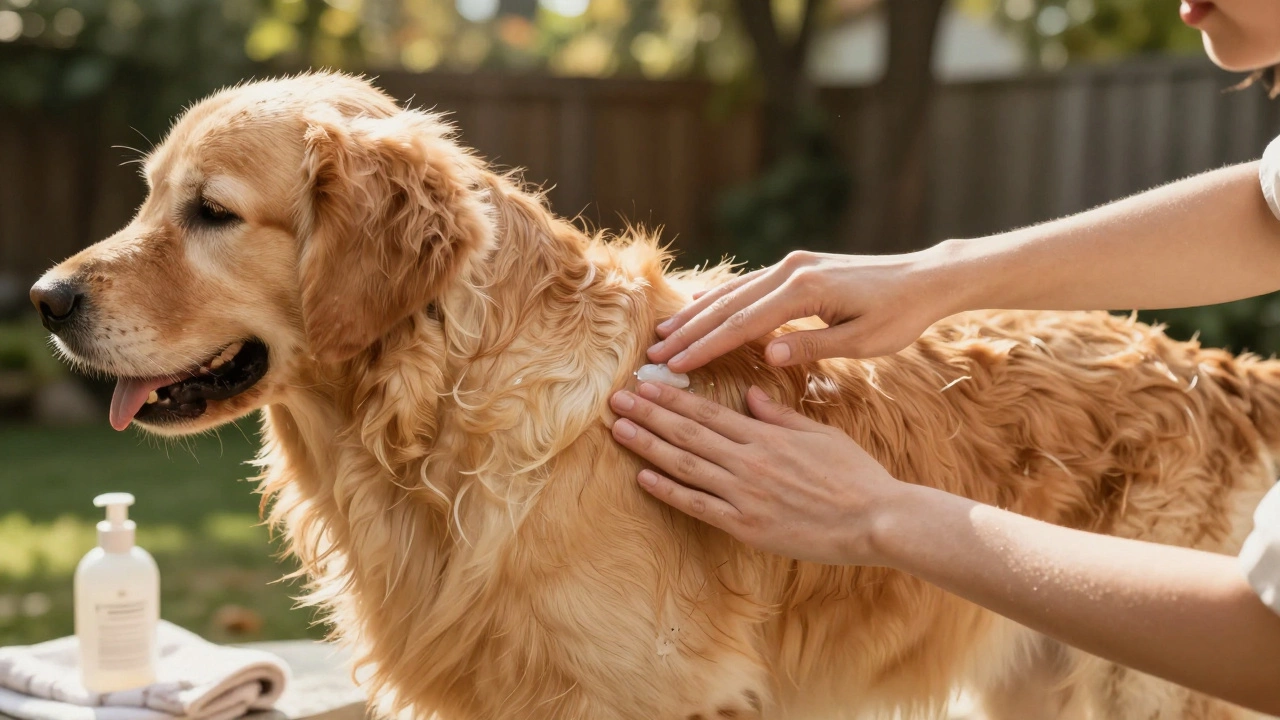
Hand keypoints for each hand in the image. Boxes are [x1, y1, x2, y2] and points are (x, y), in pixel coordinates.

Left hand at [608, 381, 905, 565]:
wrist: (876, 520)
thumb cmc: (854, 476)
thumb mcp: (820, 434)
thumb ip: (779, 415)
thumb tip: (749, 394)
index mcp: (766, 436)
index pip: (707, 412)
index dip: (671, 398)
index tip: (644, 384)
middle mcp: (749, 461)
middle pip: (687, 434)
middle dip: (648, 414)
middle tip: (615, 400)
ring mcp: (745, 495)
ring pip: (685, 465)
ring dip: (648, 446)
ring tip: (619, 430)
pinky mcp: (747, 526)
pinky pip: (698, 506)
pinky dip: (668, 491)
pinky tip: (643, 477)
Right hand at [647, 250, 952, 373]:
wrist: (927, 278)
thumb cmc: (900, 316)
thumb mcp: (862, 340)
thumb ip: (812, 346)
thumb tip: (767, 354)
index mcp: (806, 290)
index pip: (743, 324)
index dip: (705, 347)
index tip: (674, 366)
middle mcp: (792, 270)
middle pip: (728, 304)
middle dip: (689, 332)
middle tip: (654, 355)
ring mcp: (793, 264)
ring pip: (734, 291)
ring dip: (698, 314)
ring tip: (666, 334)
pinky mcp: (799, 266)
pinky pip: (749, 283)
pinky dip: (721, 299)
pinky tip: (701, 309)